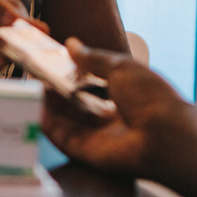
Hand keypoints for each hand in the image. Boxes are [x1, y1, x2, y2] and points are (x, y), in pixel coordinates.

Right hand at [41, 38, 188, 176]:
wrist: (162, 134)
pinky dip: (47, 123)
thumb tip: (72, 44)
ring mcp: (99, 135)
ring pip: (68, 119)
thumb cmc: (150, 95)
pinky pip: (62, 137)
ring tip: (33, 83)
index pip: (96, 82)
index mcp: (126, 94)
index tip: (57, 60)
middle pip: (79, 102)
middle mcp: (112, 116)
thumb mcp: (120, 66)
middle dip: (60, 88)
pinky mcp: (87, 152)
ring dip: (50, 103)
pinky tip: (36, 106)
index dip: (76, 71)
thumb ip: (93, 58)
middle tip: (39, 72)